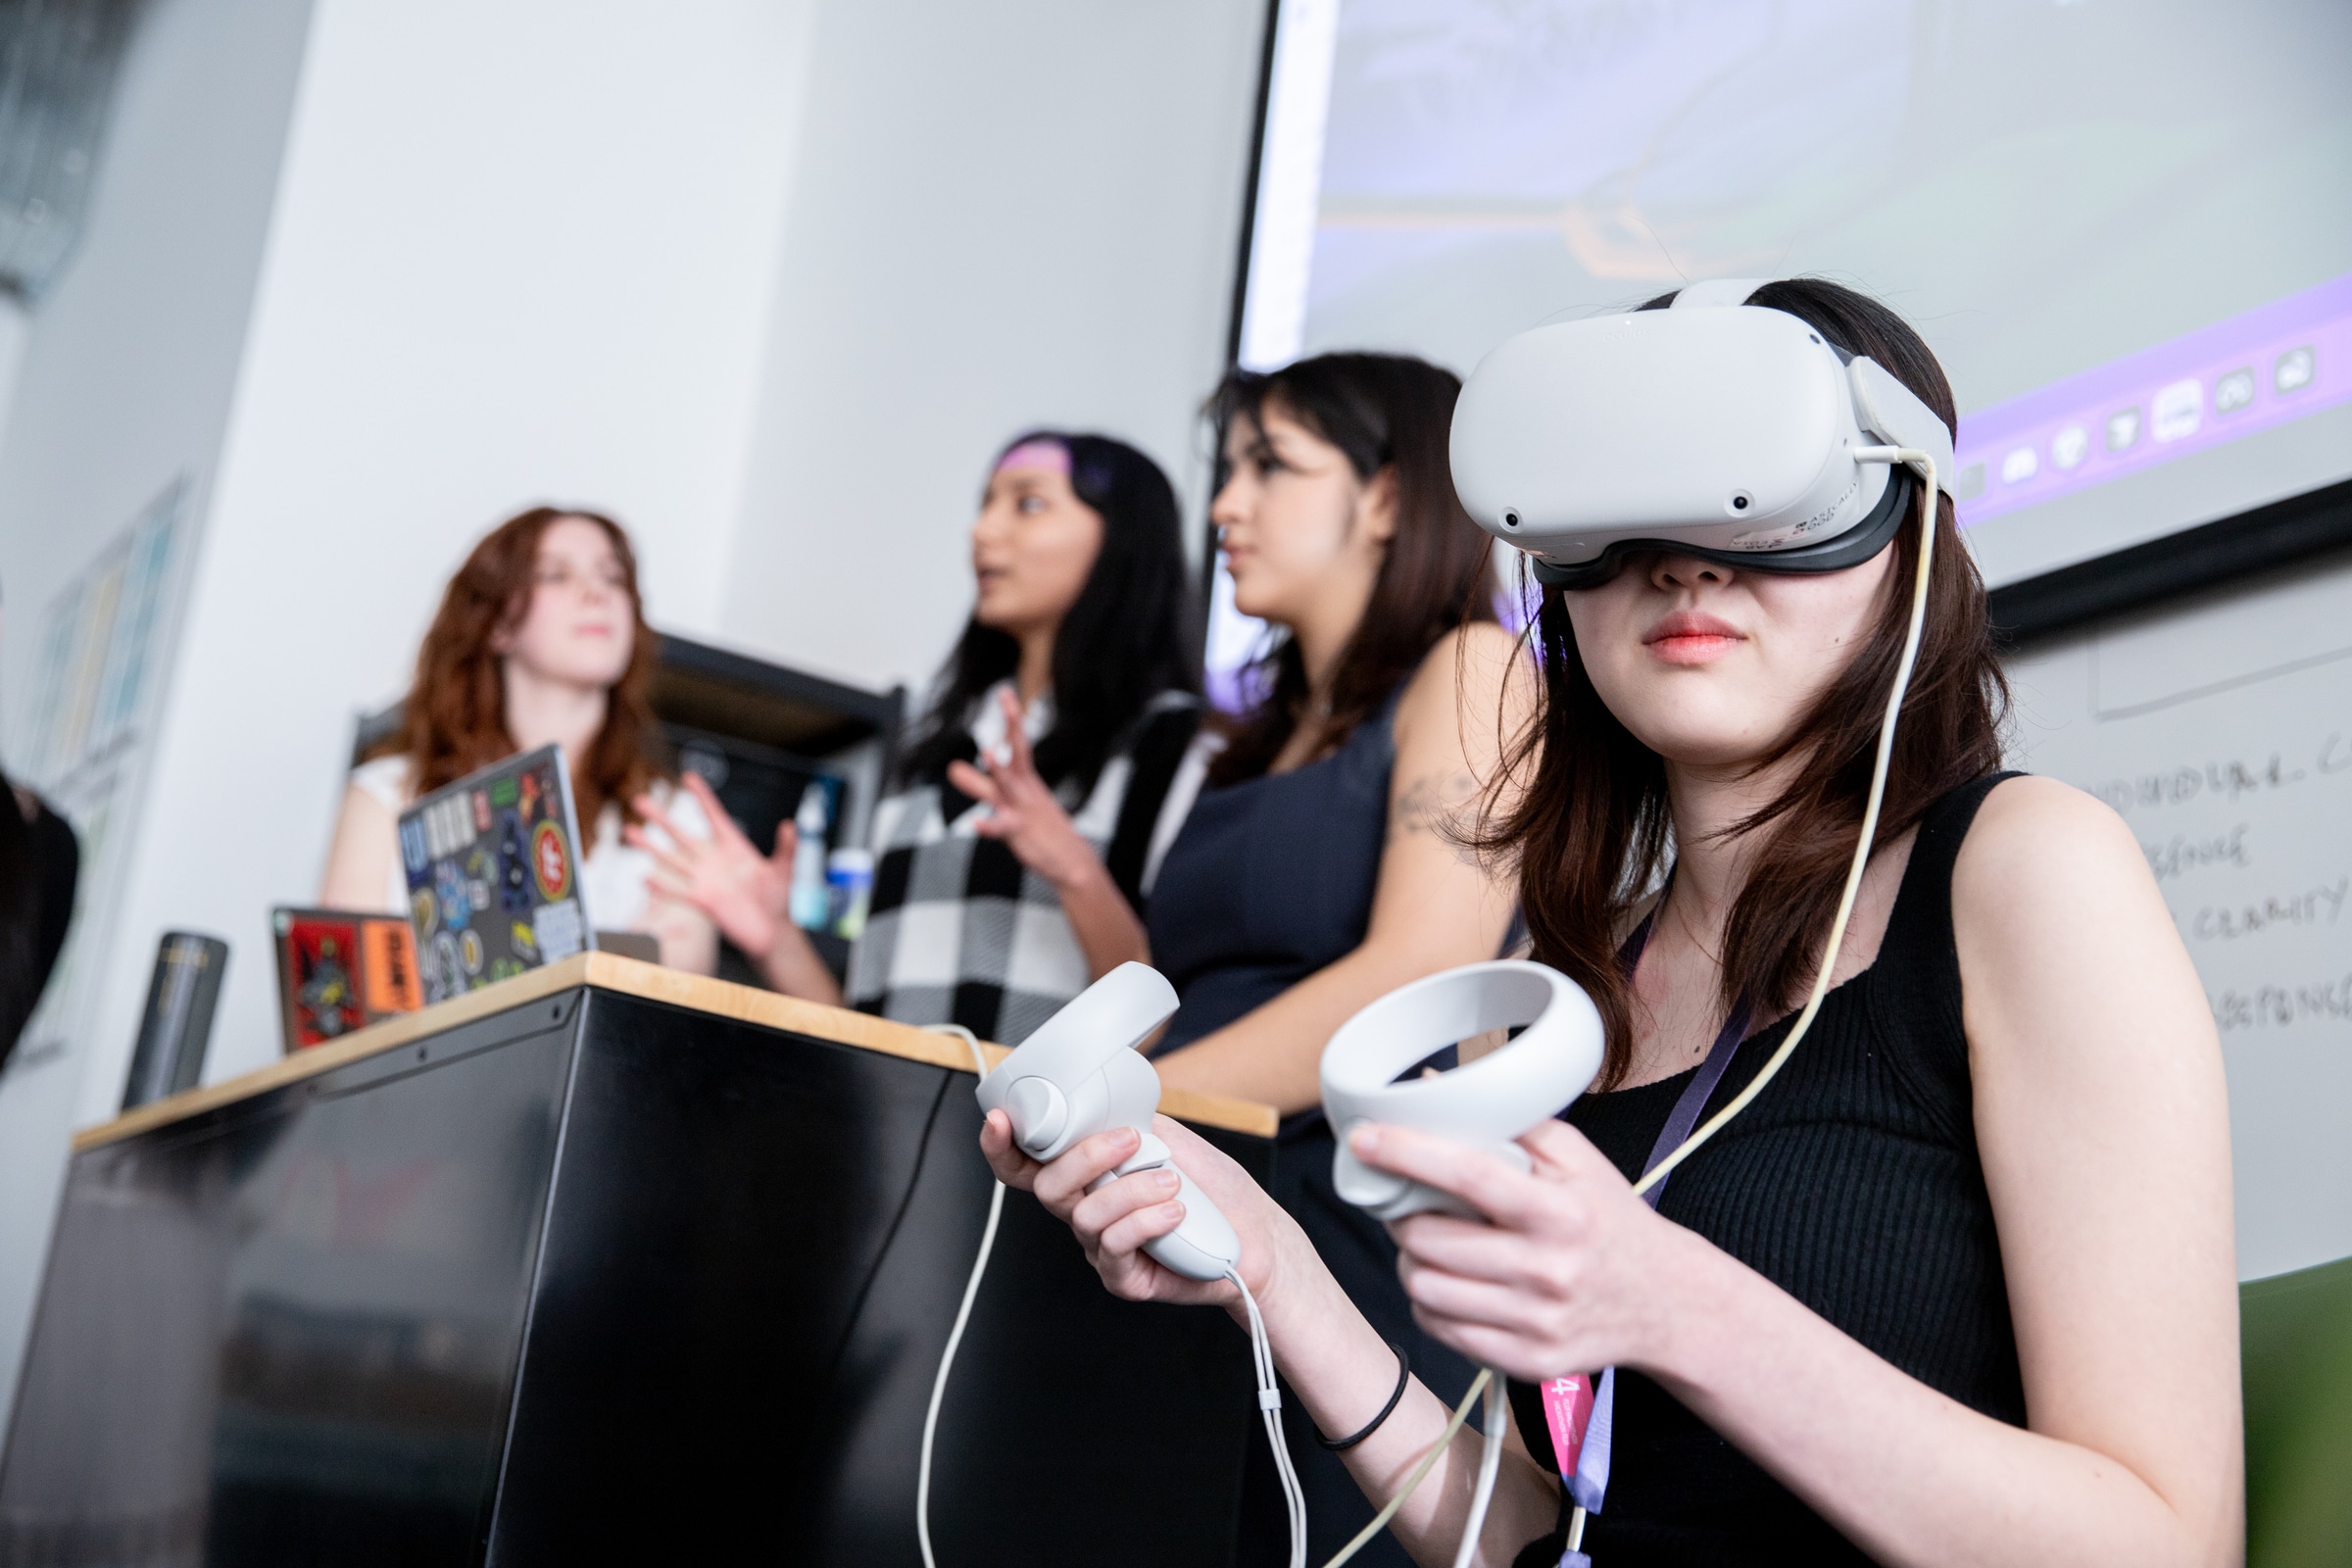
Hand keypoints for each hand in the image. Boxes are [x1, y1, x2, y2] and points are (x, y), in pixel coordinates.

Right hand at [626, 772, 793, 960]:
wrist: (770, 932)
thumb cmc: (779, 900)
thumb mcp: (785, 871)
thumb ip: (787, 848)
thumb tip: (790, 825)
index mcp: (735, 847)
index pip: (715, 816)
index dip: (702, 797)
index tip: (688, 777)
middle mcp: (714, 860)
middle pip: (682, 834)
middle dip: (661, 818)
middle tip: (640, 801)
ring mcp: (705, 880)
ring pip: (672, 859)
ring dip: (650, 846)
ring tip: (629, 832)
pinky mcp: (701, 901)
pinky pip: (677, 891)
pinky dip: (661, 885)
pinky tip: (644, 877)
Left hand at [946, 688, 1103, 890]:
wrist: (1070, 860)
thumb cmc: (1039, 827)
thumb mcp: (1007, 801)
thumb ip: (978, 784)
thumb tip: (952, 767)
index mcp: (1027, 779)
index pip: (1019, 743)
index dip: (1012, 718)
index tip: (1006, 692)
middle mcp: (1024, 788)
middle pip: (1019, 752)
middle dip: (1013, 725)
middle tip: (1007, 700)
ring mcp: (1022, 809)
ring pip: (1007, 786)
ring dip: (998, 769)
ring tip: (987, 751)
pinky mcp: (1019, 833)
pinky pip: (1002, 828)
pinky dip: (989, 825)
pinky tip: (976, 823)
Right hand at [979, 1110, 1297, 1316]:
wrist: (1256, 1234)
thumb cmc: (1213, 1190)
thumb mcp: (1168, 1138)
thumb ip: (1128, 1120)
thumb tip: (1099, 1099)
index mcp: (1088, 1178)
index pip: (1027, 1165)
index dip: (1002, 1146)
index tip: (1002, 1119)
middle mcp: (1086, 1213)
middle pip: (1046, 1188)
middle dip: (1085, 1157)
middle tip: (1132, 1141)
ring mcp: (1102, 1249)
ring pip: (1083, 1216)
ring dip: (1130, 1190)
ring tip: (1172, 1182)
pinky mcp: (1124, 1279)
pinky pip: (1113, 1246)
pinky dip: (1146, 1220)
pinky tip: (1177, 1213)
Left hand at [1352, 1119, 1703, 1382]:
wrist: (1666, 1302)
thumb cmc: (1608, 1218)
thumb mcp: (1577, 1158)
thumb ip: (1509, 1120)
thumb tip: (1430, 1085)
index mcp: (1561, 1211)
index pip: (1468, 1176)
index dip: (1408, 1153)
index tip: (1364, 1139)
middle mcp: (1549, 1270)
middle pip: (1431, 1240)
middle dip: (1401, 1216)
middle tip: (1405, 1204)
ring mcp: (1537, 1323)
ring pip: (1426, 1289)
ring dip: (1411, 1261)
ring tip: (1426, 1244)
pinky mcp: (1529, 1362)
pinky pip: (1442, 1331)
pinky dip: (1430, 1303)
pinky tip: (1450, 1282)